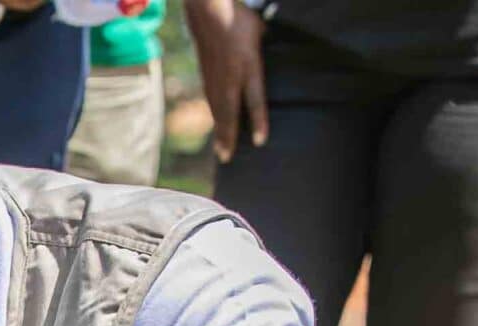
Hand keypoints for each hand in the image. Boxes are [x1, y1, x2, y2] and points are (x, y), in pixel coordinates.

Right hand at [184, 0, 266, 162]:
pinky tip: (216, 125)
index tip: (260, 142)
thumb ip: (264, 48)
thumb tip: (271, 52)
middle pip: (230, 113)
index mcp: (248, 66)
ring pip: (218, 111)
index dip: (259, 121)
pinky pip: (212, 102)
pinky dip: (215, 117)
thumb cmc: (238, 19)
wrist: (208, 14)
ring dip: (219, 131)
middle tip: (227, 158)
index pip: (255, 100)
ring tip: (220, 150)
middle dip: (228, 137)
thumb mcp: (259, 32)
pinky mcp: (206, 77)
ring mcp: (215, 79)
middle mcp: (230, 77)